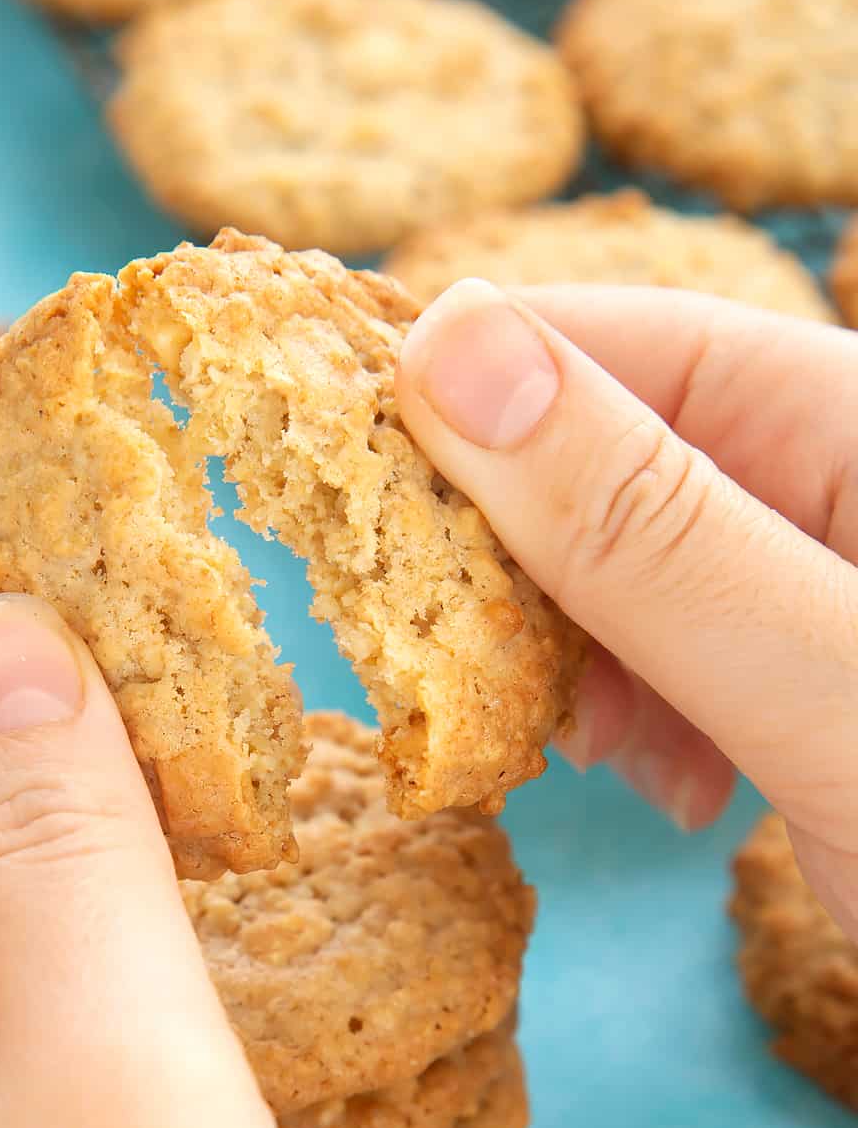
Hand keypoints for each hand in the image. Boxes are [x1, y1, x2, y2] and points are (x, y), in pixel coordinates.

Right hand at [396, 282, 857, 938]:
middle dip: (511, 547)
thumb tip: (457, 353)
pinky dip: (630, 712)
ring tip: (572, 746)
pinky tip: (654, 785)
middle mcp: (840, 484)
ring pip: (624, 563)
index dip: (467, 380)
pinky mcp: (811, 683)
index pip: (623, 342)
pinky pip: (674, 651)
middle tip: (432, 642)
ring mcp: (824, 587)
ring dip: (564, 646)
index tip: (321, 436)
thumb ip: (651, 530)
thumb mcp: (829, 688)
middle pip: (608, 451)